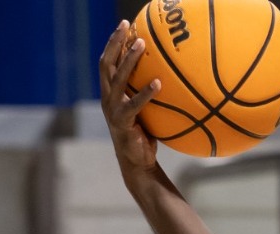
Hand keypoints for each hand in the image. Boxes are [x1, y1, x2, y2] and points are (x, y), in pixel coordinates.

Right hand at [98, 21, 160, 177]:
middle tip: (127, 26)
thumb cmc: (144, 134)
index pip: (108, 62)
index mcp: (110, 93)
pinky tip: (158, 82)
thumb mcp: (146, 110)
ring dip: (129, 60)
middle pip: (107, 64)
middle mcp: (107, 98)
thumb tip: (172, 75)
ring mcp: (112, 111)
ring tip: (142, 44)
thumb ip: (149, 92)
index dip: (114, 43)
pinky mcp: (122, 123)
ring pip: (118, 79)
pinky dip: (145, 93)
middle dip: (115, 42)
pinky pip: (133, 104)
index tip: (125, 25)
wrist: (138, 162)